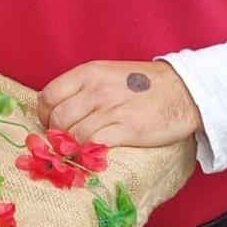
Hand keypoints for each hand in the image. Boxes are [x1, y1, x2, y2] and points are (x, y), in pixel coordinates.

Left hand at [36, 60, 201, 151]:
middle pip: (57, 118)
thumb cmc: (143, 83)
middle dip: (55, 134)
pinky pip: (94, 145)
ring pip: (73, 135)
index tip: (49, 124)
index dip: (43, 114)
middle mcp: (96, 90)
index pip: (48, 96)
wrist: (183, 91)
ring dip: (71, 146)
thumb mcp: (107, 73)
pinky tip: (92, 153)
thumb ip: (82, 87)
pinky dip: (88, 153)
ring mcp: (111, 110)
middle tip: (63, 141)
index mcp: (88, 72)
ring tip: (78, 149)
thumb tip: (56, 107)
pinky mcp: (127, 130)